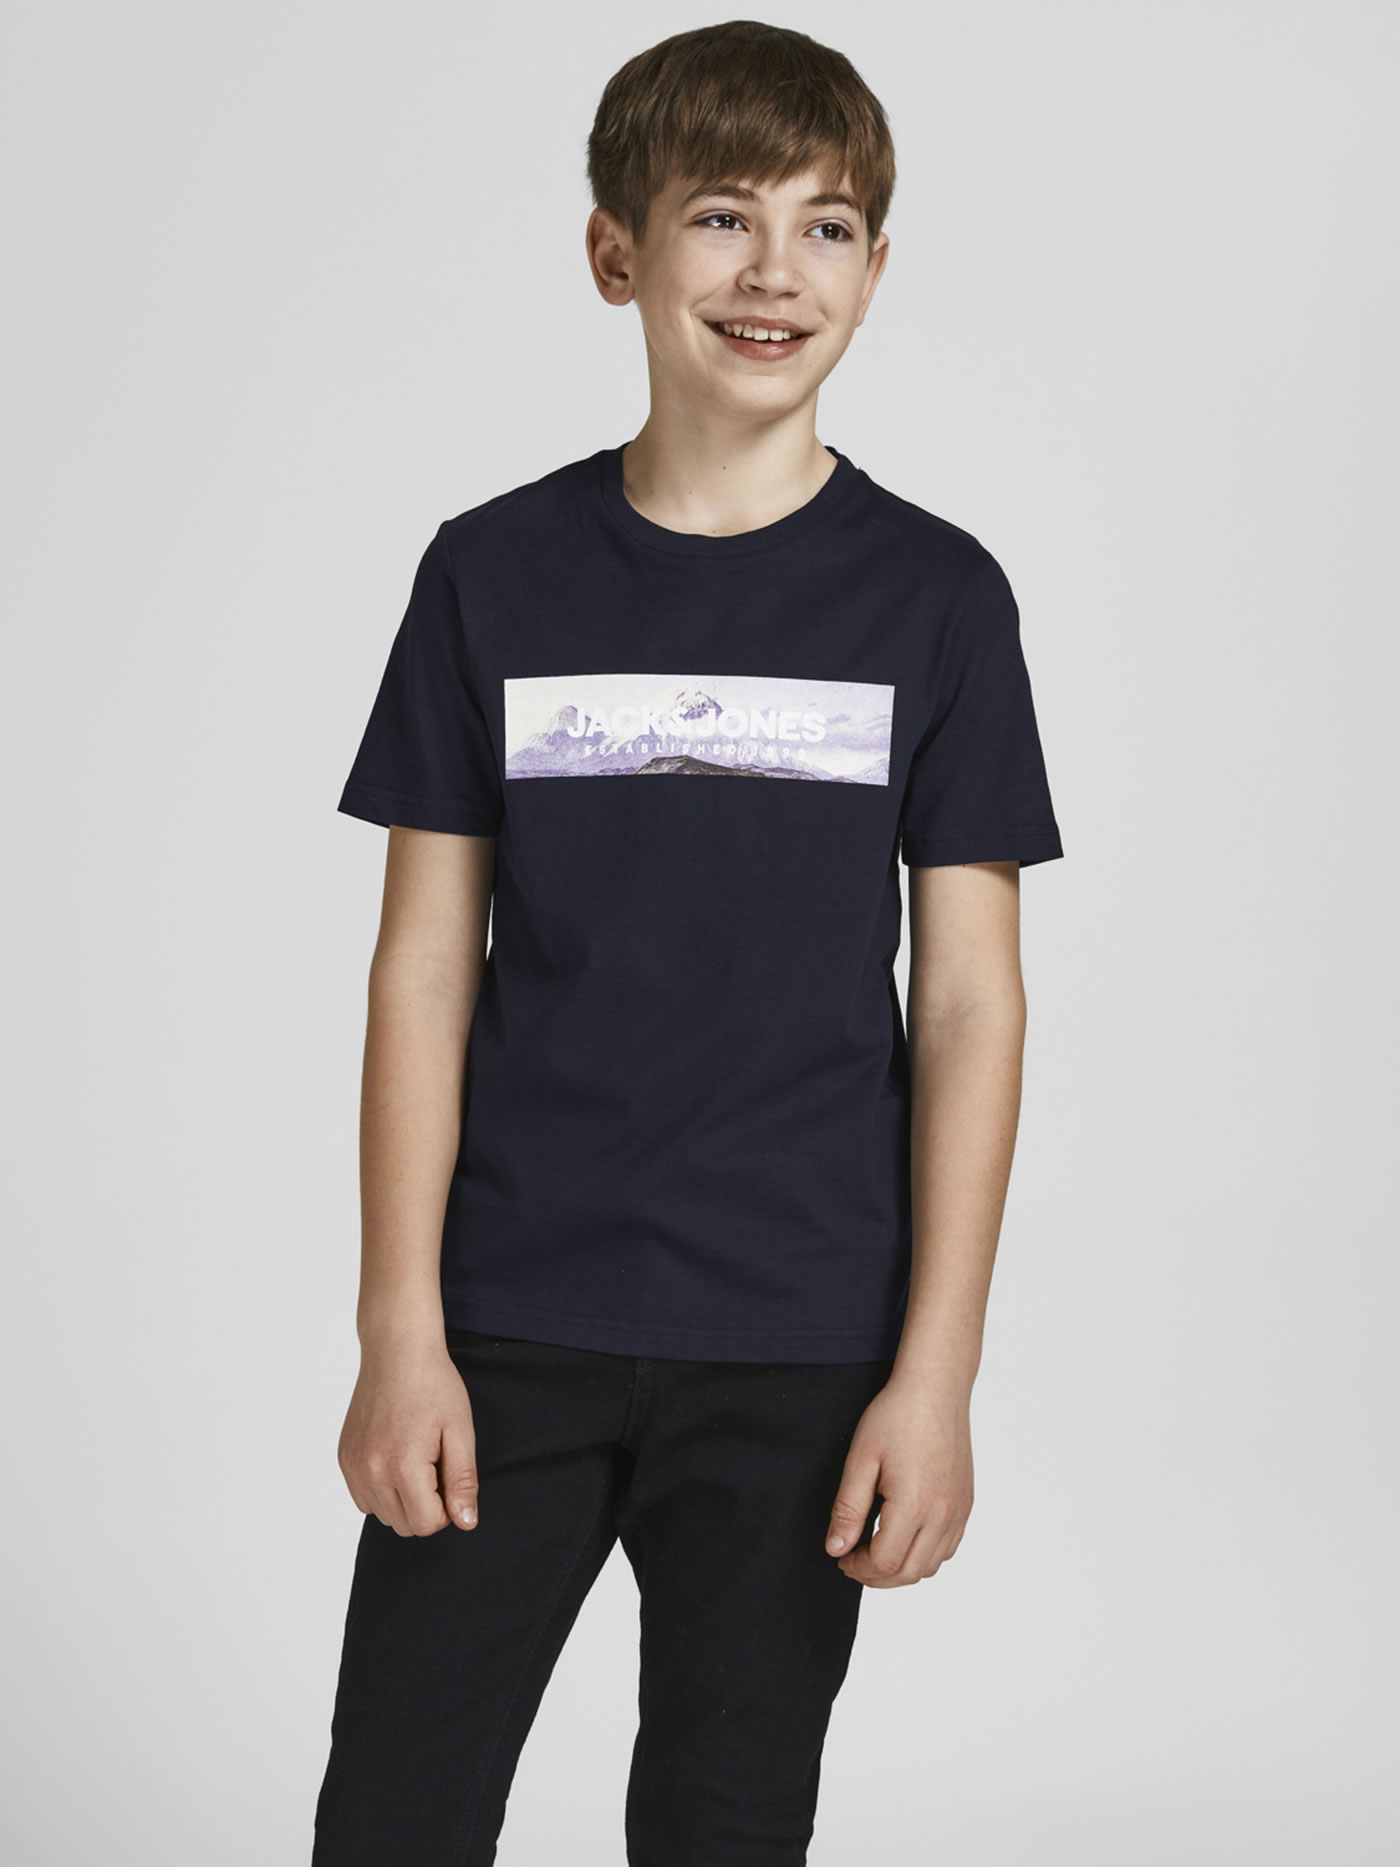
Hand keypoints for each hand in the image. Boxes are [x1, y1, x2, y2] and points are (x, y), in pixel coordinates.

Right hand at [338, 1339, 479, 1536]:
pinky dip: (382, 1490)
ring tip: (416, 1457)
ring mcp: (352, 1465)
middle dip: (426, 1506)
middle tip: (435, 1464)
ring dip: (403, 1500)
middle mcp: (370, 1471)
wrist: (396, 1350)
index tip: (450, 1474)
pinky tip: (396, 1457)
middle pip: (405, 1526)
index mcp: (402, 1466)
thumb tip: (466, 1523)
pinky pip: (364, 1498)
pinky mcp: (344, 1458)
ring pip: (383, 1515)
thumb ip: (462, 1481)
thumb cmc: (433, 1385)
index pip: (428, 1524)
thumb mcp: (460, 1431)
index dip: (448, 1507)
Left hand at [822, 1374, 973, 1586]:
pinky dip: (925, 1555)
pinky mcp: (966, 1502)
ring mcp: (959, 1510)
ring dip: (901, 1569)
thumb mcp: (861, 1460)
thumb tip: (836, 1549)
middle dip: (876, 1577)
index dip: (858, 1567)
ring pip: (931, 1565)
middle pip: (909, 1572)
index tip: (841, 1556)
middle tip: (852, 1561)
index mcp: (915, 1505)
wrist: (936, 1388)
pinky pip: (948, 1547)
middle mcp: (943, 1514)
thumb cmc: (896, 1416)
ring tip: (875, 1552)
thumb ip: (847, 1510)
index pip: (885, 1562)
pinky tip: (904, 1538)